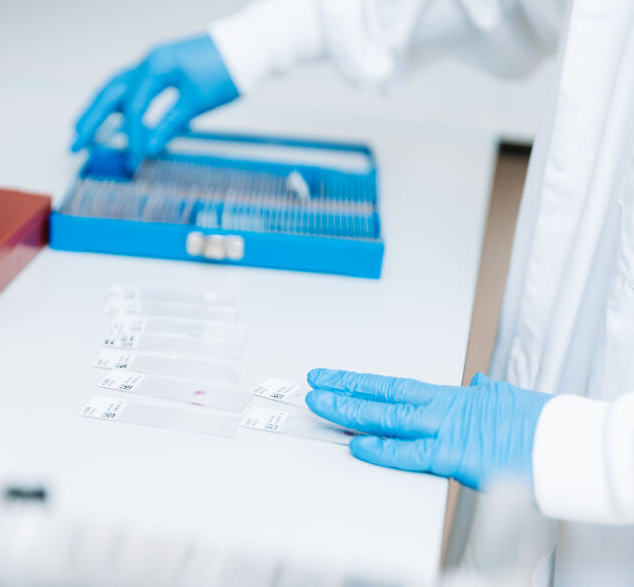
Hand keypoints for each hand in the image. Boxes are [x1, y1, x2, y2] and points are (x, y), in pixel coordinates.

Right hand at [71, 34, 239, 172]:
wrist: (247, 46)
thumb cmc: (227, 69)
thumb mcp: (198, 102)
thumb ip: (169, 124)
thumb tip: (148, 149)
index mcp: (155, 68)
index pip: (134, 110)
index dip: (131, 140)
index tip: (133, 163)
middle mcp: (148, 63)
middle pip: (110, 94)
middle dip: (90, 120)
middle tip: (73, 144)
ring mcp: (153, 64)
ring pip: (117, 89)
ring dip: (99, 111)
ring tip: (83, 131)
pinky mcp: (162, 69)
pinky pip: (133, 88)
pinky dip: (121, 105)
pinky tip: (117, 120)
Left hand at [305, 369, 551, 490]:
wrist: (568, 443)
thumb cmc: (539, 426)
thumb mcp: (505, 402)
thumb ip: (485, 394)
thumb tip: (478, 384)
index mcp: (452, 398)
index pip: (394, 386)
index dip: (359, 382)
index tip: (331, 378)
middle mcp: (445, 409)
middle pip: (385, 396)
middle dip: (345, 391)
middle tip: (313, 386)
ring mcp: (450, 430)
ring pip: (392, 417)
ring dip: (354, 411)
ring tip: (321, 405)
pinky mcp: (461, 456)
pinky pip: (415, 454)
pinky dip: (386, 449)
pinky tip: (359, 445)